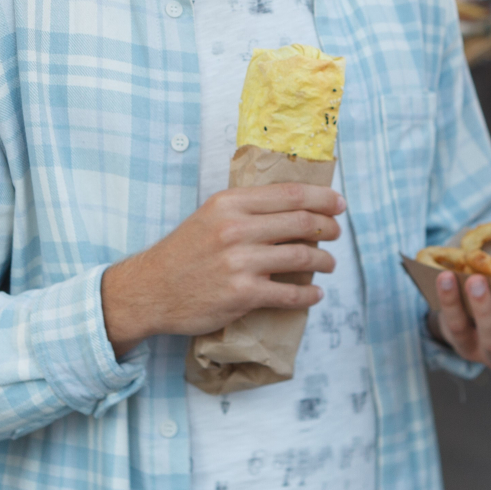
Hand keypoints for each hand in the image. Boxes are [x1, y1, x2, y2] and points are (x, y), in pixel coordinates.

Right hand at [102, 184, 341, 353]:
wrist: (151, 290)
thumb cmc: (184, 252)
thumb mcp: (210, 215)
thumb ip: (247, 208)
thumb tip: (293, 206)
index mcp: (231, 203)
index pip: (290, 194)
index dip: (322, 198)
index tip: (339, 204)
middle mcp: (236, 229)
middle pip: (302, 223)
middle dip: (328, 228)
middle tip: (336, 234)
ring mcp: (240, 263)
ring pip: (302, 257)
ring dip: (324, 261)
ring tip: (329, 264)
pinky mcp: (243, 294)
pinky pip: (290, 293)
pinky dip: (309, 295)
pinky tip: (315, 294)